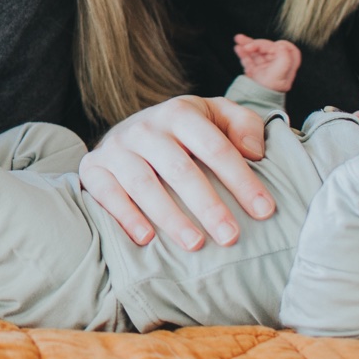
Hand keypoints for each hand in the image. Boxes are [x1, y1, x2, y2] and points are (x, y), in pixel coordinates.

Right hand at [79, 95, 271, 249]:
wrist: (128, 131)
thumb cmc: (184, 133)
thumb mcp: (216, 116)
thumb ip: (243, 126)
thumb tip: (255, 153)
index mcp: (180, 113)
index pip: (215, 148)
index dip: (242, 180)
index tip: (265, 211)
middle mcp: (145, 128)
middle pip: (179, 169)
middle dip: (207, 204)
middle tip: (230, 236)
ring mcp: (116, 148)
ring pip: (143, 184)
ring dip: (170, 217)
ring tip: (195, 244)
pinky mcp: (93, 167)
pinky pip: (106, 193)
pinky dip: (125, 216)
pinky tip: (146, 239)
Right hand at [233, 34, 301, 92]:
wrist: (258, 100)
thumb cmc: (271, 87)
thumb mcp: (282, 70)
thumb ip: (284, 55)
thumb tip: (280, 45)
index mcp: (287, 64)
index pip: (286, 48)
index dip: (279, 44)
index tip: (271, 45)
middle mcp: (277, 65)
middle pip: (268, 48)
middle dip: (257, 43)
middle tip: (248, 45)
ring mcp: (265, 68)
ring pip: (256, 52)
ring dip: (247, 45)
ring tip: (238, 39)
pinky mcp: (255, 71)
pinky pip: (249, 59)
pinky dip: (243, 53)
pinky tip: (238, 48)